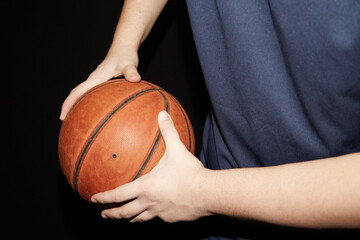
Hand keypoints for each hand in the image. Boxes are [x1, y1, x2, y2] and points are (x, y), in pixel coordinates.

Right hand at [59, 47, 140, 119]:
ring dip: (81, 108)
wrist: (124, 50)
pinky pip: (95, 97)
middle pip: (78, 97)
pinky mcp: (104, 85)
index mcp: (95, 78)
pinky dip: (93, 105)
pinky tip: (99, 115)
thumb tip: (136, 79)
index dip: (68, 104)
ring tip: (80, 124)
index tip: (62, 117)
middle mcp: (94, 81)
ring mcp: (99, 83)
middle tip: (67, 125)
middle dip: (71, 110)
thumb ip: (131, 71)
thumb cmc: (125, 56)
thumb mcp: (128, 63)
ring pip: (86, 97)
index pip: (77, 92)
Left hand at [91, 111, 211, 222]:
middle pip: (125, 213)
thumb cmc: (190, 174)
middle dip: (112, 213)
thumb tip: (162, 113)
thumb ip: (168, 132)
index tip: (93, 199)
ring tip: (123, 218)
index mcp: (145, 188)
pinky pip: (156, 218)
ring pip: (139, 219)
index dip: (103, 198)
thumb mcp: (177, 150)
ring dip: (128, 218)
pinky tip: (154, 212)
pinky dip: (149, 216)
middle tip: (104, 214)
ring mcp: (159, 213)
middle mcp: (149, 203)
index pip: (118, 195)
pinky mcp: (171, 218)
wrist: (208, 194)